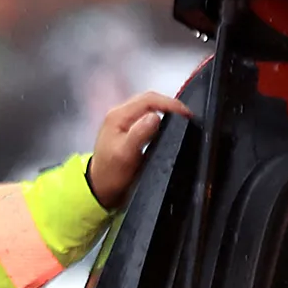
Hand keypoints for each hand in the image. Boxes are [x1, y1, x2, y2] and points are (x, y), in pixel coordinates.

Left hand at [84, 90, 185, 208]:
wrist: (100, 188)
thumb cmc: (112, 174)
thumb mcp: (125, 155)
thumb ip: (139, 134)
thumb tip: (156, 117)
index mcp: (118, 115)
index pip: (148, 99)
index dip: (170, 103)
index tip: (187, 114)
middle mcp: (120, 113)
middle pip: (149, 99)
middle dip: (170, 105)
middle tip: (187, 116)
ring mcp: (123, 120)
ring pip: (149, 106)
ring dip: (166, 110)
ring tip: (181, 119)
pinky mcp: (127, 127)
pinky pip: (146, 115)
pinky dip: (160, 117)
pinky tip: (168, 126)